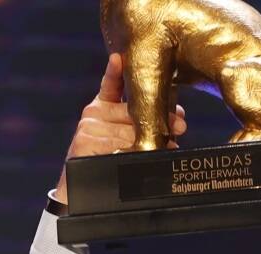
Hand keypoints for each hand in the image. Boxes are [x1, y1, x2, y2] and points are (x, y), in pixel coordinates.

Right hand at [53, 53, 185, 204]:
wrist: (79, 189)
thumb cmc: (105, 160)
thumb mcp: (121, 138)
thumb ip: (141, 124)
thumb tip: (176, 120)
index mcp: (101, 107)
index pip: (111, 84)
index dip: (116, 70)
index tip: (120, 58)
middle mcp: (92, 113)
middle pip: (132, 112)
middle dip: (159, 120)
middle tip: (181, 126)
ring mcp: (87, 128)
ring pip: (129, 133)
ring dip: (151, 141)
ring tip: (168, 148)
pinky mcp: (84, 143)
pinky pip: (118, 147)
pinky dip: (134, 154)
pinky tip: (142, 157)